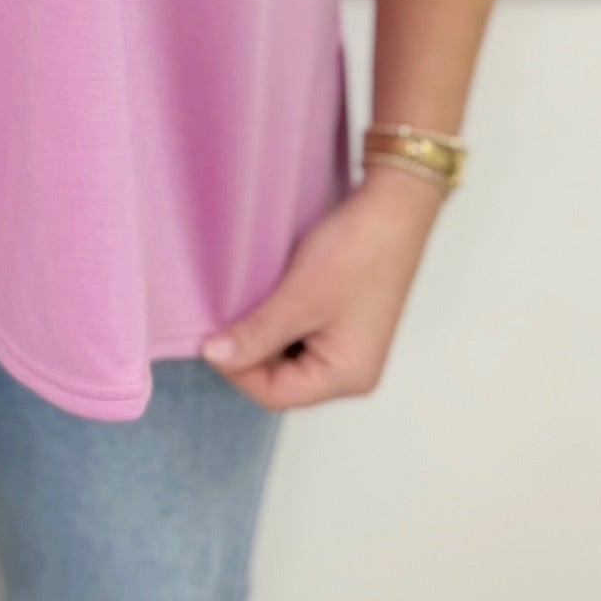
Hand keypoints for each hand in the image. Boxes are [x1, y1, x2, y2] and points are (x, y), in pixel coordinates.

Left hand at [200, 164, 445, 408]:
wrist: (394, 207)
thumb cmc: (356, 252)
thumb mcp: (299, 296)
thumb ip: (256, 333)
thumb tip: (212, 355)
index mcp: (346, 377)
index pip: (274, 394)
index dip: (235, 369)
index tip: (207, 336)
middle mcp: (351, 372)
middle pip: (281, 380)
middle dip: (249, 351)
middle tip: (223, 316)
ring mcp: (349, 348)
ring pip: (287, 357)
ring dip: (262, 334)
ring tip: (245, 304)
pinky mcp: (343, 324)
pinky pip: (300, 335)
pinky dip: (278, 321)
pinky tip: (267, 297)